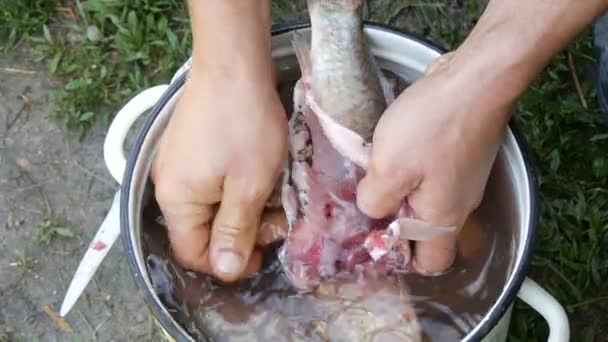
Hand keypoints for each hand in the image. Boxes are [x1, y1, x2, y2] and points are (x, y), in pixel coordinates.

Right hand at [150, 68, 287, 281]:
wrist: (232, 65)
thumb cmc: (244, 126)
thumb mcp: (249, 185)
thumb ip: (235, 231)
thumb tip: (226, 271)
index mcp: (177, 201)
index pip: (195, 254)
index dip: (229, 262)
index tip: (263, 251)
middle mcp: (169, 187)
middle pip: (203, 231)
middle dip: (243, 232)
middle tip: (278, 216)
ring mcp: (178, 165)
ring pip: (212, 207)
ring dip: (245, 208)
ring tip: (273, 191)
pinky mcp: (190, 149)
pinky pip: (212, 183)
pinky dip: (237, 187)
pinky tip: (260, 173)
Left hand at [356, 52, 511, 273]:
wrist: (474, 80)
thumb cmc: (432, 127)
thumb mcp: (389, 168)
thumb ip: (375, 200)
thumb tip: (372, 208)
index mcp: (443, 219)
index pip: (431, 263)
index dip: (404, 257)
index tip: (377, 236)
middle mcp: (460, 205)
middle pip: (428, 232)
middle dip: (398, 221)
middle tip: (372, 199)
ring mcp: (465, 178)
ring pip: (429, 201)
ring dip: (403, 192)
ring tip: (378, 171)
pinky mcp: (462, 154)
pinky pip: (434, 176)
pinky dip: (415, 171)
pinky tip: (396, 151)